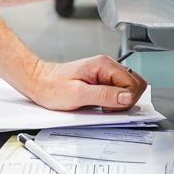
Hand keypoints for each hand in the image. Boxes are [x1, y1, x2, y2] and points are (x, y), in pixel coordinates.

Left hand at [11, 55, 147, 112]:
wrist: (38, 82)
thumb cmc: (52, 87)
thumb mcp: (77, 94)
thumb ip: (104, 95)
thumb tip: (126, 97)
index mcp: (104, 65)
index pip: (133, 83)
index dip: (125, 99)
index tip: (110, 107)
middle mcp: (107, 66)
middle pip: (135, 84)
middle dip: (127, 100)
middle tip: (108, 108)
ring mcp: (105, 73)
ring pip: (128, 88)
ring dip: (120, 101)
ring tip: (102, 106)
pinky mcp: (102, 81)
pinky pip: (118, 91)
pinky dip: (113, 101)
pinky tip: (100, 104)